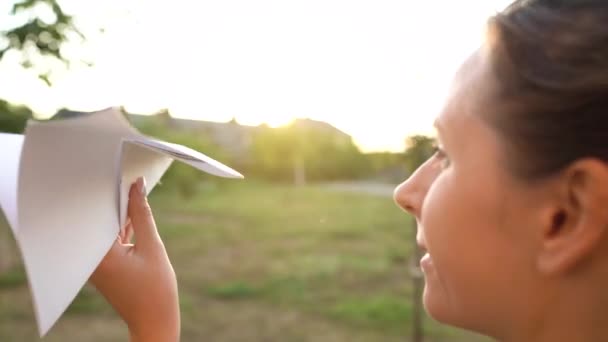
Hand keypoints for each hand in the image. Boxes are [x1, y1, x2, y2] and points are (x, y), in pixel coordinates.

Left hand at [90, 177, 179, 341]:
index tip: (119, 170)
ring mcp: (97, 263)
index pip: (97, 212)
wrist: (155, 320)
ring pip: (107, 227)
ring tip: (135, 189)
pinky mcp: (105, 266)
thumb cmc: (155, 289)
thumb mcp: (153, 246)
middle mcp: (91, 258)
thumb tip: (138, 187)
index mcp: (98, 254)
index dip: (108, 189)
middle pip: (100, 218)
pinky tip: (135, 213)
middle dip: (115, 198)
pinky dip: (123, 227)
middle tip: (129, 177)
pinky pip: (111, 239)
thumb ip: (143, 215)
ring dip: (121, 212)